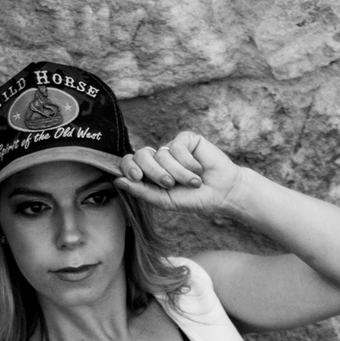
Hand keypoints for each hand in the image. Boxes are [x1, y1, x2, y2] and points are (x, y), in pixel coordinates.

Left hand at [115, 131, 243, 222]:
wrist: (222, 193)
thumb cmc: (194, 199)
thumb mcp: (165, 200)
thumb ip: (141, 191)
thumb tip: (117, 180)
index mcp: (150, 173)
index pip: (129, 163)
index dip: (129, 167)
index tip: (138, 177)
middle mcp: (159, 158)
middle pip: (142, 155)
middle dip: (155, 173)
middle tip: (170, 184)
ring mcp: (172, 148)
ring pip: (162, 154)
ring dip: (178, 173)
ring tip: (193, 182)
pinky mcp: (187, 139)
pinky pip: (177, 147)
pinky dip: (187, 163)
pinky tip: (198, 169)